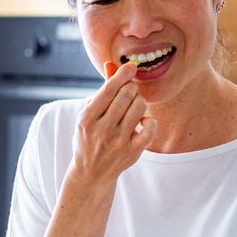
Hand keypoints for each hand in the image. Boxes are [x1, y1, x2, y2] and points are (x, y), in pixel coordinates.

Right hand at [69, 60, 155, 184]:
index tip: (131, 67)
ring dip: (140, 101)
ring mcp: (118, 142)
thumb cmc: (90, 136)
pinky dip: (149, 121)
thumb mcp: (89, 114)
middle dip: (131, 87)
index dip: (123, 74)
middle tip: (130, 91)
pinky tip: (142, 122)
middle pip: (126, 95)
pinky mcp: (132, 151)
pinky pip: (150, 128)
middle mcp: (102, 130)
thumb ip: (102, 90)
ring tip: (134, 107)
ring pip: (139, 107)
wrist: (91, 172)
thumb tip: (111, 64)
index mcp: (87, 118)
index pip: (108, 89)